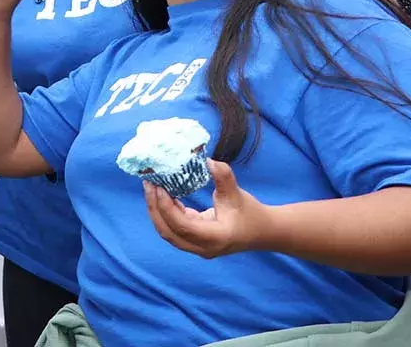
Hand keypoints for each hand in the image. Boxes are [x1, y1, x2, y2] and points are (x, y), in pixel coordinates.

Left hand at [144, 160, 269, 258]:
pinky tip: (162, 194)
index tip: (159, 186)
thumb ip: (223, 177)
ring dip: (157, 210)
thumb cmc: (250, 213)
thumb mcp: (237, 194)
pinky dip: (165, 213)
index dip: (167, 207)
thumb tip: (208, 161)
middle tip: (148, 184)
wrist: (262, 232)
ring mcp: (197, 247)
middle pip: (168, 232)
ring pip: (168, 232)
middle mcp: (203, 248)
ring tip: (151, 187)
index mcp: (215, 238)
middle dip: (155, 208)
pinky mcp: (194, 242)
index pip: (182, 226)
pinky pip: (173, 229)